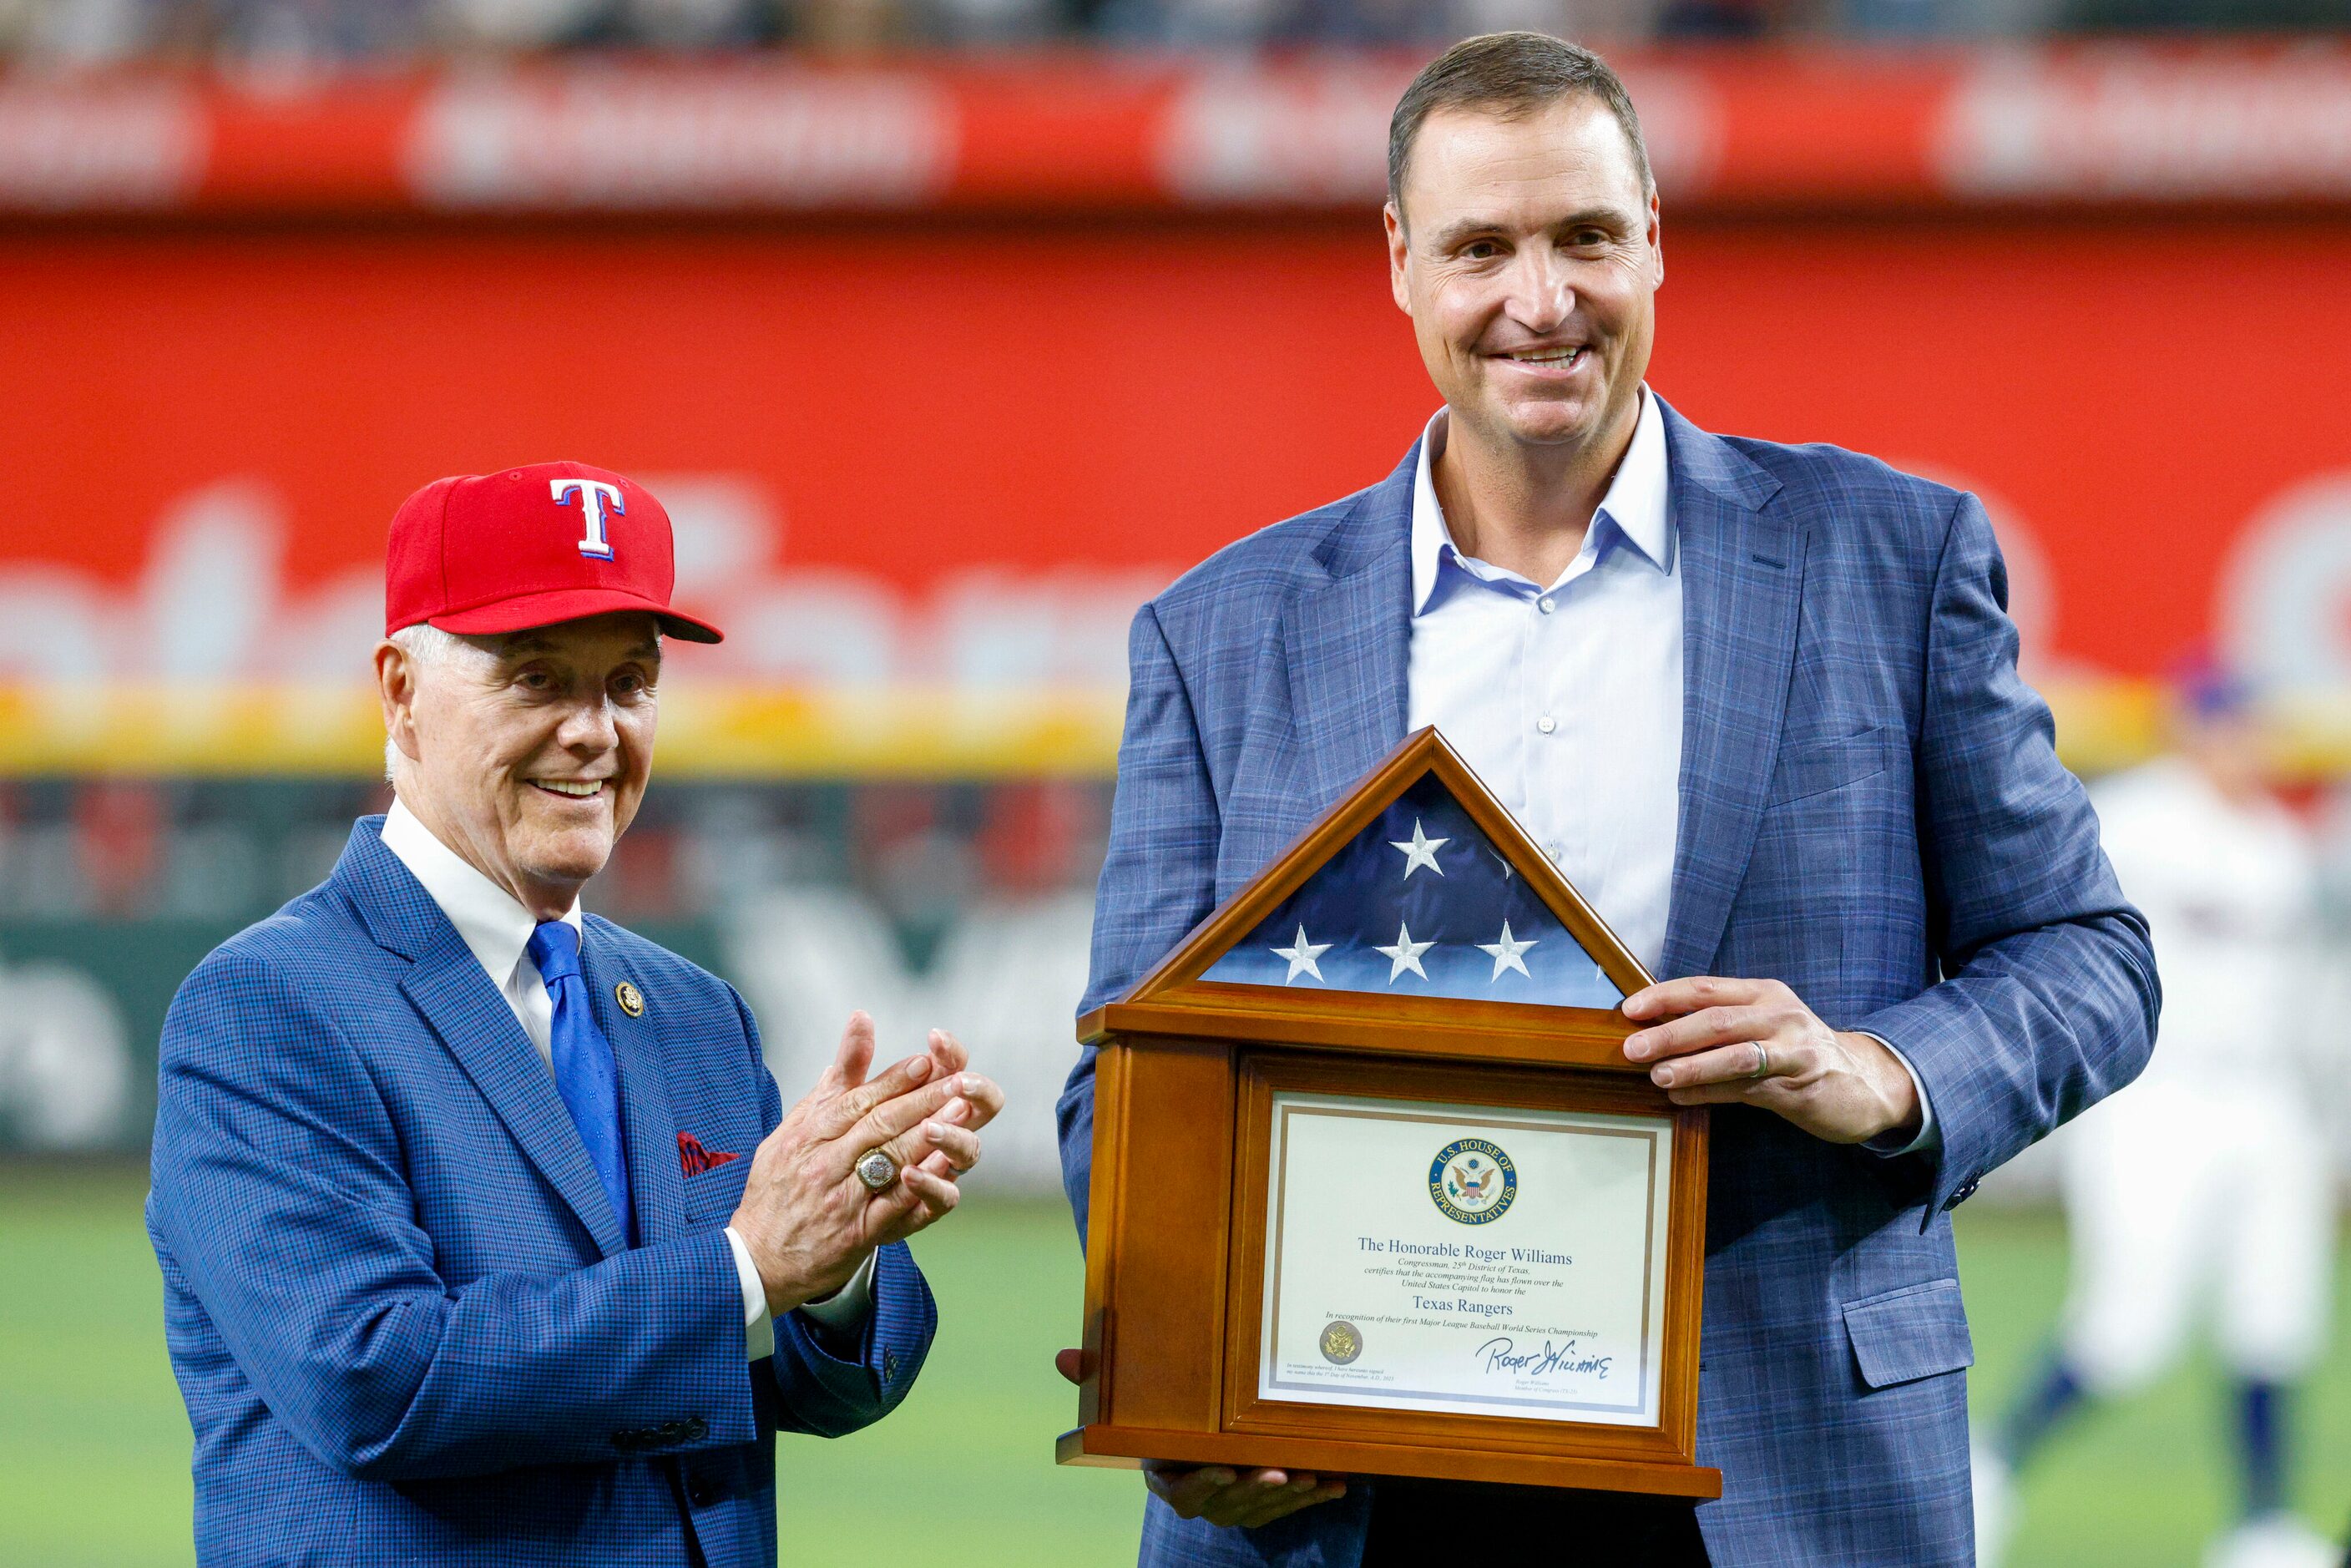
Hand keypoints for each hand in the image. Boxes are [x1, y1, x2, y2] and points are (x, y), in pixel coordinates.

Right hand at [729, 1013, 1004, 1314]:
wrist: (756, 1256)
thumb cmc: (779, 1184)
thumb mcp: (794, 1128)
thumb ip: (835, 1081)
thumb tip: (862, 1021)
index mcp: (807, 1135)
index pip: (857, 1101)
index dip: (894, 1081)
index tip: (926, 1061)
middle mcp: (823, 1163)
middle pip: (879, 1125)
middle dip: (923, 1100)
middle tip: (959, 1080)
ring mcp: (840, 1199)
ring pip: (889, 1160)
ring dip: (930, 1135)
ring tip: (963, 1113)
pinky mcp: (855, 1234)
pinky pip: (892, 1206)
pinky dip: (918, 1186)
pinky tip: (944, 1168)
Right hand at [1053, 1351, 1346, 1527]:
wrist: (1186, 1445)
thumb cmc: (1156, 1418)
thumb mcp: (1125, 1402)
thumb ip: (1097, 1382)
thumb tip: (1064, 1358)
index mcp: (1167, 1478)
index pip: (1182, 1490)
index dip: (1202, 1481)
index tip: (1222, 1465)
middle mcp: (1201, 1499)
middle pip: (1229, 1503)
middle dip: (1255, 1489)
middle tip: (1280, 1471)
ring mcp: (1233, 1505)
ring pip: (1263, 1508)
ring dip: (1290, 1496)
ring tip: (1312, 1476)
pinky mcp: (1264, 1504)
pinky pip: (1292, 1508)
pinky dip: (1315, 1497)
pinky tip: (1339, 1485)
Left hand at [1622, 977, 1919, 1144]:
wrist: (1865, 1082)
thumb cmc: (1799, 1051)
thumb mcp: (1763, 1026)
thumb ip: (1719, 1026)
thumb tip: (1655, 1034)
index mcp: (1764, 993)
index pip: (1706, 988)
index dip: (1665, 996)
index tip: (1630, 1009)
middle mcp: (1780, 1015)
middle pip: (1716, 1019)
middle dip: (1670, 1033)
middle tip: (1632, 1048)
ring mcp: (1793, 1050)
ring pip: (1734, 1055)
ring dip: (1691, 1066)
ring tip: (1657, 1075)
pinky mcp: (1800, 1085)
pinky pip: (1747, 1089)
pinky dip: (1711, 1093)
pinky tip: (1682, 1097)